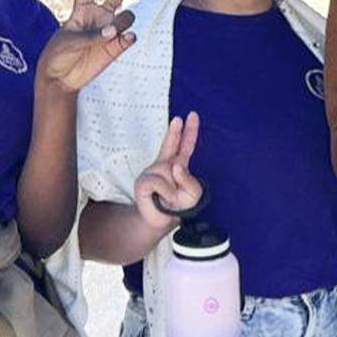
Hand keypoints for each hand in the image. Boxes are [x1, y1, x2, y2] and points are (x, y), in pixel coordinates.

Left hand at [39, 0, 141, 94]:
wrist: (61, 78)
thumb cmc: (58, 54)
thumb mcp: (70, 40)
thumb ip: (94, 34)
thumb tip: (118, 31)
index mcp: (81, 9)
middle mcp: (99, 16)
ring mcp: (110, 31)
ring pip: (127, 16)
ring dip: (124, 21)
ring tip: (113, 32)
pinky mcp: (117, 47)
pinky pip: (129, 37)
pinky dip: (128, 37)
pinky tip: (125, 39)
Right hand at [132, 112, 202, 230]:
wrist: (162, 220)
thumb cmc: (178, 205)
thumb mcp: (193, 194)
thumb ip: (189, 180)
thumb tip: (174, 166)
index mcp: (178, 164)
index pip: (185, 145)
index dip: (189, 131)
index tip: (191, 115)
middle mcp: (165, 164)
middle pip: (171, 143)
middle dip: (175, 131)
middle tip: (179, 118)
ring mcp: (153, 171)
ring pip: (170, 173)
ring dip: (175, 190)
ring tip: (168, 198)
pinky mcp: (143, 181)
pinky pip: (160, 183)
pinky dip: (165, 193)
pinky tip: (159, 198)